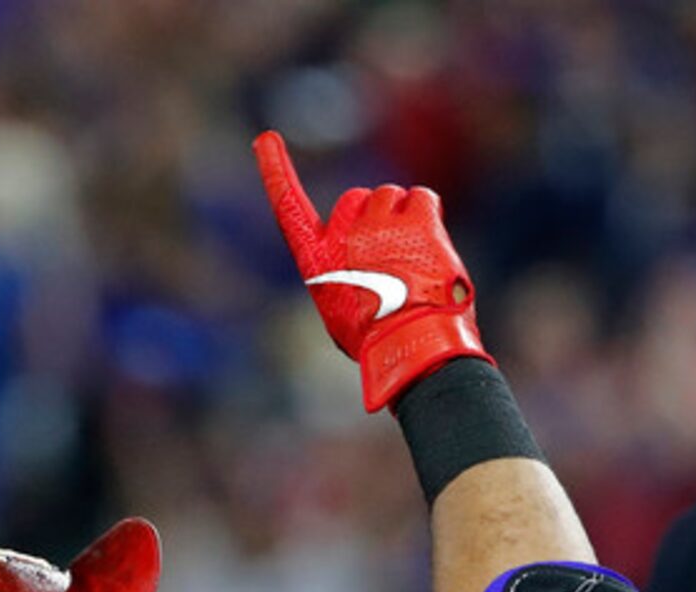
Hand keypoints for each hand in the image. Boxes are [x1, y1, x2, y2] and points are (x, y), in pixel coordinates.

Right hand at [253, 130, 491, 410]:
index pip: (288, 207)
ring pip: (389, 196)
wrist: (413, 346)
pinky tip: (430, 244)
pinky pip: (421, 197)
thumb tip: (360, 267)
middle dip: (372, 218)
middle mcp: (341, 236)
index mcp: (317, 262)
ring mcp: (378, 224)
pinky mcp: (415, 220)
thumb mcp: (342, 313)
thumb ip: (342, 276)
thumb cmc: (378, 340)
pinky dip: (426, 214)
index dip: (276, 172)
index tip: (266, 140)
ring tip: (413, 258)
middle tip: (390, 255)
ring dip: (401, 218)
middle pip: (355, 198)